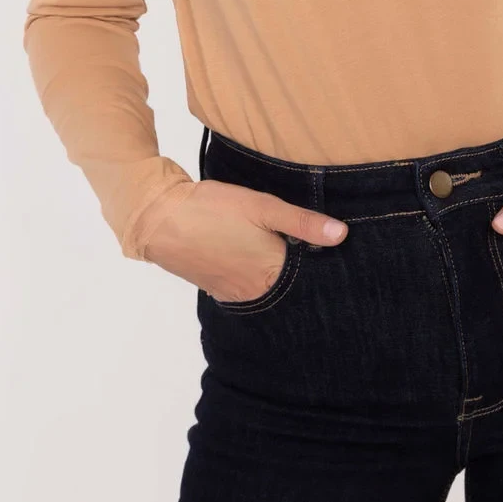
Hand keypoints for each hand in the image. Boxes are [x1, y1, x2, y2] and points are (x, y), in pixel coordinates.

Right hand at [141, 178, 347, 300]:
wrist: (160, 218)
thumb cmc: (214, 209)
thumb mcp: (263, 207)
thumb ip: (303, 223)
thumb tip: (342, 235)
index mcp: (272, 274)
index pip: (309, 276)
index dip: (317, 259)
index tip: (323, 246)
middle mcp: (255, 292)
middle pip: (288, 284)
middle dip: (296, 267)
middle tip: (296, 242)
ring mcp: (233, 294)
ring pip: (266, 286)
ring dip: (272, 270)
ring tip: (270, 245)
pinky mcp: (216, 289)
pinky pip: (245, 286)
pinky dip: (252, 274)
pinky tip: (248, 253)